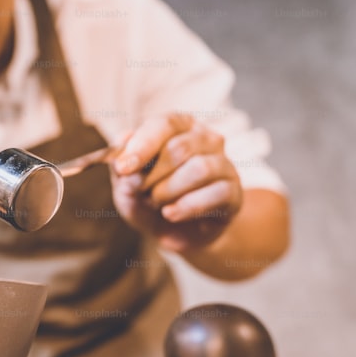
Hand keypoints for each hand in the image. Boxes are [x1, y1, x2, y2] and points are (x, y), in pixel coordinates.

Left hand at [111, 113, 242, 251]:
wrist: (175, 232)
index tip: (123, 168)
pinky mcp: (234, 191)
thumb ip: (121, 167)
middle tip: (141, 193)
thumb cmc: (149, 199)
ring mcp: (224, 164)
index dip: (142, 145)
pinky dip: (187, 207)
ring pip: (200, 168)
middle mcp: (206, 138)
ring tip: (156, 204)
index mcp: (179, 126)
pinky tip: (170, 214)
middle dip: (152, 176)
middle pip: (179, 148)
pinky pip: (216, 193)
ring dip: (169, 191)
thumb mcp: (126, 186)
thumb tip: (122, 147)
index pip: (164, 124)